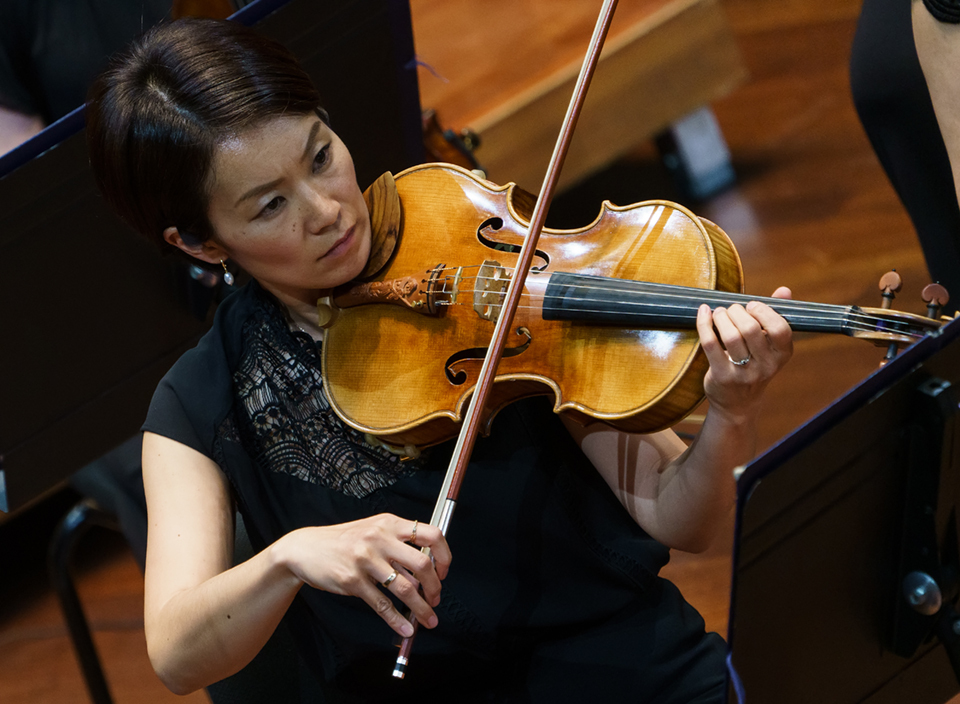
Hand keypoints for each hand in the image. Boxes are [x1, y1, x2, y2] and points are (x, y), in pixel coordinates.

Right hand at [281, 514, 450, 637]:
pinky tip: (405, 628)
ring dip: (421, 608)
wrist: (304, 548)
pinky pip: (382, 605)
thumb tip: (426, 569)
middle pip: (423, 565)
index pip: (431, 534)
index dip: (444, 555)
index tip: (444, 572)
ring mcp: (366, 560)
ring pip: (405, 589)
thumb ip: (398, 544)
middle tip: (435, 598)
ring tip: (427, 618)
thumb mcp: (373, 530)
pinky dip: (397, 620)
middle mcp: (380, 538)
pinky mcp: (352, 581)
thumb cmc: (343, 541)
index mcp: (389, 523)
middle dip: (435, 587)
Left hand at [695, 287, 793, 420]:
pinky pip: (711, 344)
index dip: (764, 311)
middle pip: (751, 329)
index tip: (751, 306)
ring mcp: (744, 373)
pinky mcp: (722, 376)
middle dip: (737, 312)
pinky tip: (704, 313)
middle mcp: (766, 366)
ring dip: (721, 317)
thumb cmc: (754, 365)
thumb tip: (784, 290)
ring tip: (718, 313)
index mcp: (782, 355)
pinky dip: (704, 323)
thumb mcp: (770, 345)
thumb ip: (775, 316)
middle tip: (730, 310)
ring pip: (731, 336)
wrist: (738, 404)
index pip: (780, 329)